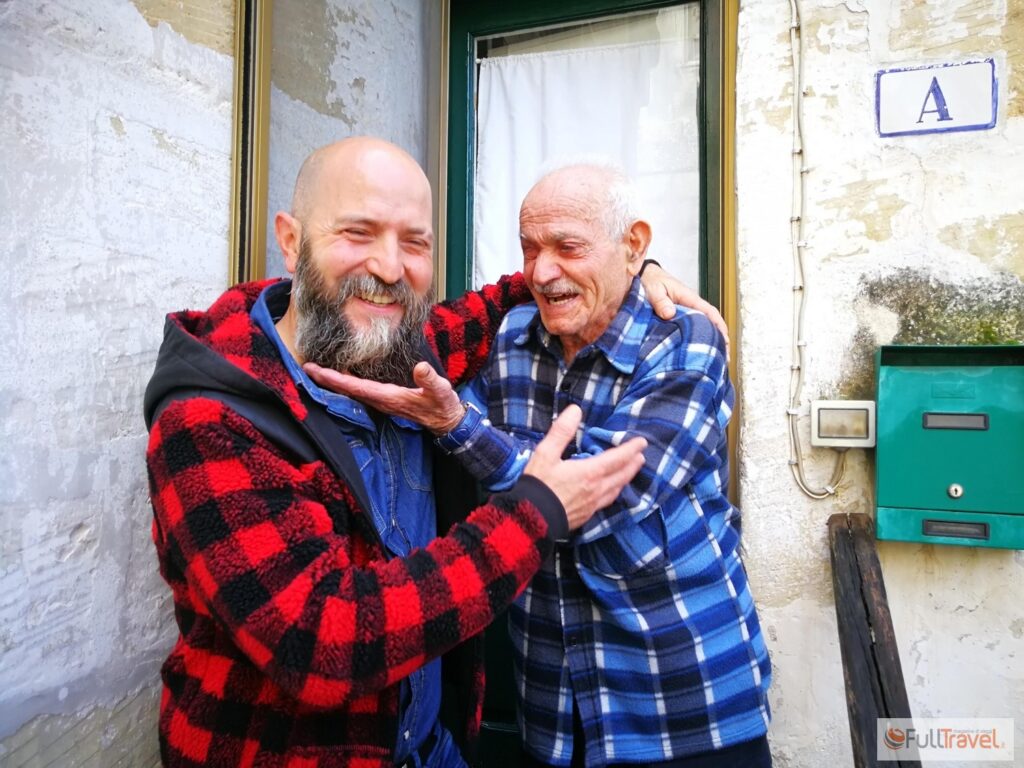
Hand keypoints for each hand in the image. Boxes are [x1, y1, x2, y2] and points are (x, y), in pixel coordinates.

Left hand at [303, 361, 464, 433]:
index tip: (316, 370)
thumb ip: (431, 380)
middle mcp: (380, 401)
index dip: (335, 379)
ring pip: (351, 391)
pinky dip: (345, 383)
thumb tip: (420, 368)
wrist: (446, 420)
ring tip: (316, 370)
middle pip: (347, 390)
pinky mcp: (384, 399)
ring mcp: (381, 401)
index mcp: (389, 398)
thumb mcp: (441, 391)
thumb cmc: (442, 404)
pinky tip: (340, 376)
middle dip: (326, 379)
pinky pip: (359, 391)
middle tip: (306, 367)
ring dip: (333, 382)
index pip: (356, 388)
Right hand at [524, 405, 647, 530]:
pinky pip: (607, 501)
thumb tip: (575, 410)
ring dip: (626, 478)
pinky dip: (615, 492)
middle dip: (632, 464)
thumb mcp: (545, 453)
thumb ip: (561, 431)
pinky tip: (611, 492)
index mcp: (589, 472)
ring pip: (617, 490)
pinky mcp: (586, 515)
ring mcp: (592, 505)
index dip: (630, 449)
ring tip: (630, 472)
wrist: (530, 520)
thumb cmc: (538, 486)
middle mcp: (596, 489)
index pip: (617, 458)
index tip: (641, 442)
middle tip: (641, 456)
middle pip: (621, 475)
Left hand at [640, 263, 729, 359]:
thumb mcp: (654, 289)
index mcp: (689, 298)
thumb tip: (669, 313)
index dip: (719, 326)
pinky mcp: (676, 321)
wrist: (641, 277)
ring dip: (707, 344)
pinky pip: (688, 333)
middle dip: (718, 341)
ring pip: (700, 330)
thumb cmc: (650, 281)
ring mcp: (684, 315)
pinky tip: (694, 356)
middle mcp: (690, 307)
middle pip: (709, 325)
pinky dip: (693, 343)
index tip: (726, 341)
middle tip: (724, 360)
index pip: (710, 312)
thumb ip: (661, 301)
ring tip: (713, 363)